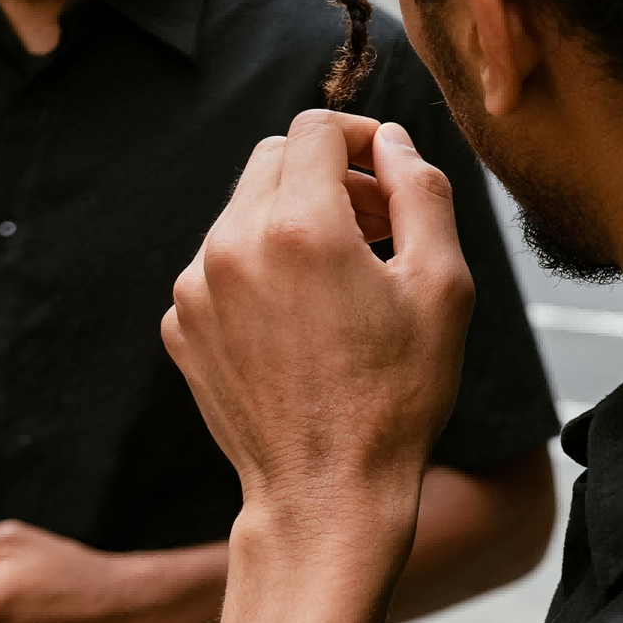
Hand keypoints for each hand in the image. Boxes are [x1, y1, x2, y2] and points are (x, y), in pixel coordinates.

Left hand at [161, 111, 474, 582]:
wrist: (326, 494)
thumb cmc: (394, 400)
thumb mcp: (442, 289)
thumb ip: (421, 193)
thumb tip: (392, 142)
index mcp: (298, 228)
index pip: (316, 128)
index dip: (360, 137)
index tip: (385, 172)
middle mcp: (232, 246)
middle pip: (272, 159)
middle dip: (326, 175)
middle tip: (374, 227)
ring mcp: (195, 290)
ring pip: (241, 211)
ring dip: (290, 223)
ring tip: (339, 281)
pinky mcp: (180, 327)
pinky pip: (218, 266)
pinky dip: (257, 272)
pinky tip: (299, 323)